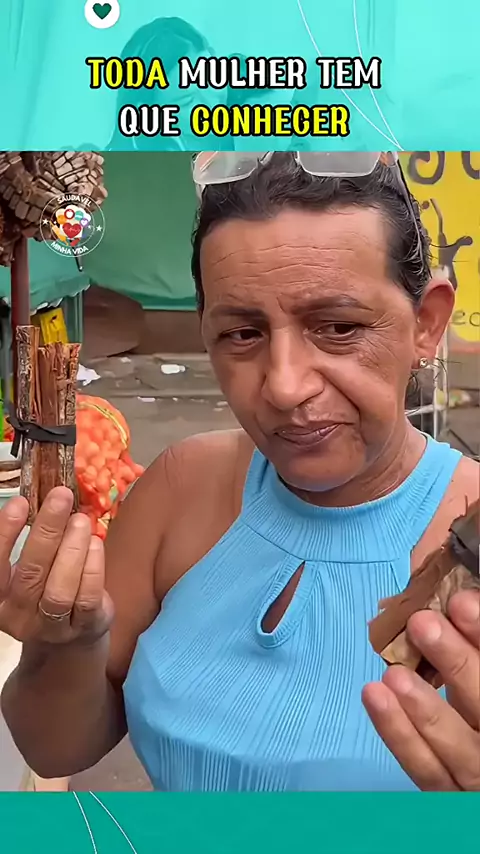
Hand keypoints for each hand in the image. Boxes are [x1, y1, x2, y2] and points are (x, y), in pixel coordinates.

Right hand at [0, 487, 111, 644]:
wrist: (71, 637)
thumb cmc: (45, 589)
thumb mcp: (30, 568)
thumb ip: (32, 540)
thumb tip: (47, 496)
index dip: (5, 534)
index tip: (20, 502)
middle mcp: (19, 616)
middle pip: (31, 573)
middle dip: (46, 531)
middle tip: (61, 497)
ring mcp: (51, 627)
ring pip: (59, 590)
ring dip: (72, 550)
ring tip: (81, 520)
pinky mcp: (83, 628)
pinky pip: (86, 598)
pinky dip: (92, 568)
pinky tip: (95, 544)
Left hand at [362, 590, 479, 789]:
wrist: (476, 759)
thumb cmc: (472, 699)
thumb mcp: (474, 667)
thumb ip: (467, 636)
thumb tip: (438, 581)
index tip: (461, 602)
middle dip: (459, 663)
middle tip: (423, 624)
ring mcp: (478, 775)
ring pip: (457, 748)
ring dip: (426, 710)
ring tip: (394, 673)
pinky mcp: (451, 797)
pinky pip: (427, 771)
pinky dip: (399, 736)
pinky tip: (375, 697)